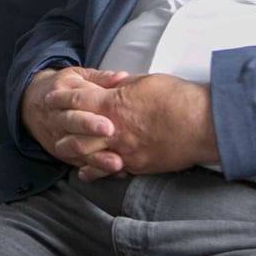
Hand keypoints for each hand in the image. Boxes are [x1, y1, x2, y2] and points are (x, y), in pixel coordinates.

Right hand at [21, 67, 130, 164]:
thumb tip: (122, 78)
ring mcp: (58, 137)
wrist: (30, 104)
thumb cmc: (62, 88)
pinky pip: (78, 162)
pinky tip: (115, 173)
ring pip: (75, 149)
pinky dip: (96, 170)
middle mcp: (57, 117)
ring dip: (96, 158)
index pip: (75, 103)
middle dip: (91, 130)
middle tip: (111, 134)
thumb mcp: (76, 76)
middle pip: (72, 124)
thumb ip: (100, 78)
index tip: (109, 123)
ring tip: (117, 164)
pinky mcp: (62, 152)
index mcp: (61, 95)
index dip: (91, 113)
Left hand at [49, 73, 219, 180]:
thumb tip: (113, 87)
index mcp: (115, 105)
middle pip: (77, 133)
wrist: (205, 124)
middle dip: (62, 130)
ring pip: (90, 156)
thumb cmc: (179, 98)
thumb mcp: (146, 82)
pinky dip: (97, 171)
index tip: (50, 98)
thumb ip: (123, 88)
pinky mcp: (139, 165)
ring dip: (75, 153)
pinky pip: (111, 170)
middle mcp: (115, 130)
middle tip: (52, 128)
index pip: (78, 101)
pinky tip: (88, 173)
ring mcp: (126, 151)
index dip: (62, 99)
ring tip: (64, 152)